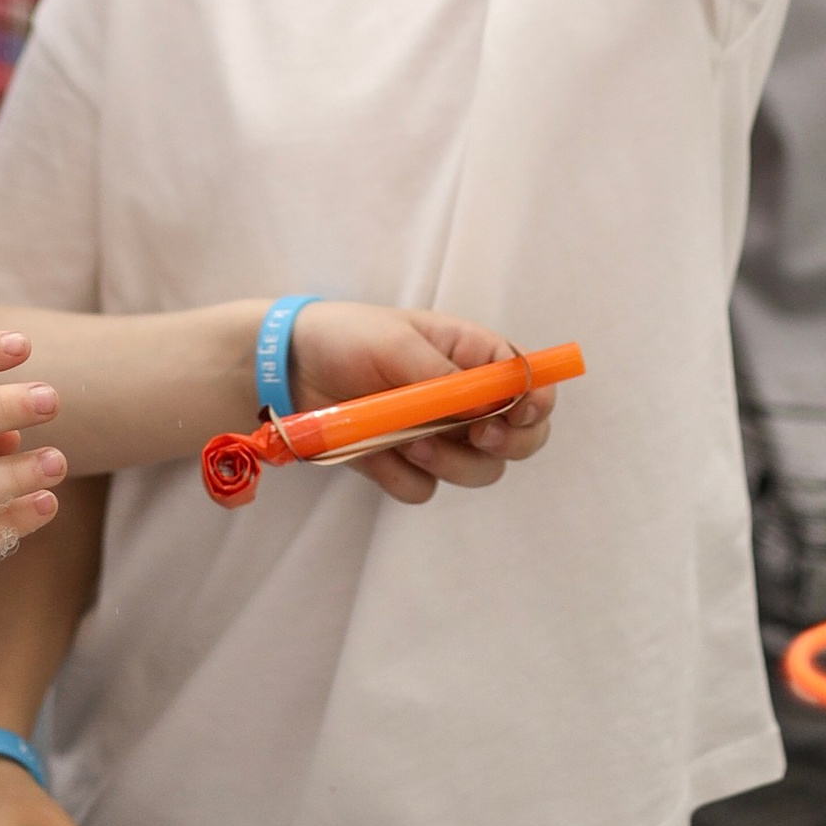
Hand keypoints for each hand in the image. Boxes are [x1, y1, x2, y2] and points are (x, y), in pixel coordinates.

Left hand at [286, 304, 560, 506]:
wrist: (289, 368)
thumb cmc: (347, 336)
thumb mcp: (396, 342)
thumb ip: (444, 375)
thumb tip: (490, 402)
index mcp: (471, 357)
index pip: (529, 383)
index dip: (536, 401)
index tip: (520, 412)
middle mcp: (464, 401)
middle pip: (520, 438)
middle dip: (508, 443)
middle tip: (479, 435)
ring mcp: (437, 436)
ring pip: (478, 471)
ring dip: (452, 463)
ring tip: (412, 440)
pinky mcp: (404, 464)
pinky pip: (422, 489)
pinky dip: (403, 477)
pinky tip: (377, 452)